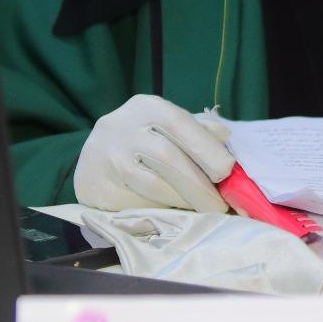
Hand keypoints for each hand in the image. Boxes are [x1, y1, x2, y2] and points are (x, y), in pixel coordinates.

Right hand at [74, 94, 235, 212]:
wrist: (94, 158)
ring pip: (152, 184)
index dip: (207, 149)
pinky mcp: (96, 186)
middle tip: (220, 205)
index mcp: (146, 107)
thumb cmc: (142, 140)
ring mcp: (107, 157)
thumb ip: (196, 131)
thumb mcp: (167, 126)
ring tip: (202, 211)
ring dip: (183, 201)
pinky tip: (174, 214)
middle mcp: (123, 127)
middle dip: (199, 185)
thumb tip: (226, 136)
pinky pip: (135, 203)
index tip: (228, 172)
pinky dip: (160, 210)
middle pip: (167, 157)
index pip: (181, 124)